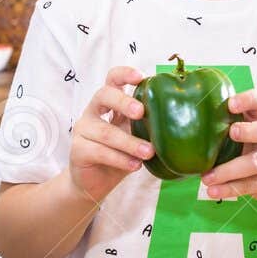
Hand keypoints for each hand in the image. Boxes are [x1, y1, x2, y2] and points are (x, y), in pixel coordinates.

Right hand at [66, 65, 155, 205]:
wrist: (95, 183)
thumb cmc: (120, 155)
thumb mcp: (135, 136)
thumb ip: (147, 125)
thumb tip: (178, 119)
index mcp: (108, 103)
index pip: (112, 79)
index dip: (124, 74)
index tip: (140, 77)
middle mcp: (93, 112)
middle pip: (103, 95)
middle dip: (123, 102)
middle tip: (141, 112)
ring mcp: (83, 130)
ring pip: (106, 132)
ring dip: (130, 142)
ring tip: (149, 152)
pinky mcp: (77, 150)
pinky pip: (100, 152)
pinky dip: (121, 160)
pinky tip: (135, 165)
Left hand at [200, 88, 256, 201]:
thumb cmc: (249, 145)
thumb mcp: (242, 129)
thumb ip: (222, 121)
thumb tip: (180, 116)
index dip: (249, 99)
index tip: (231, 104)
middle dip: (251, 131)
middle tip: (231, 132)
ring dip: (230, 170)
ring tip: (206, 177)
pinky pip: (250, 185)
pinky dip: (229, 189)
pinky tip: (212, 191)